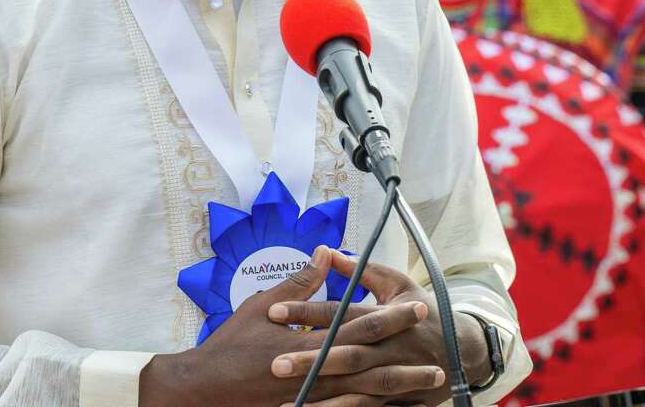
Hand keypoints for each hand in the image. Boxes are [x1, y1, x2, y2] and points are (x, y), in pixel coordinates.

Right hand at [141, 247, 440, 406]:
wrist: (205, 389)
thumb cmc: (231, 345)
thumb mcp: (263, 306)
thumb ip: (299, 282)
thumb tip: (325, 253)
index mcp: (310, 340)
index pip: (360, 325)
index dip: (392, 317)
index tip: (418, 308)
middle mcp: (317, 369)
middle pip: (372, 364)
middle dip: (406, 359)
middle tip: (440, 357)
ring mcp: (314, 395)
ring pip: (367, 392)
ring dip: (398, 387)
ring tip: (427, 384)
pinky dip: (371, 406)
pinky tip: (391, 404)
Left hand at [267, 250, 489, 405]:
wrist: (464, 348)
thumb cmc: (424, 309)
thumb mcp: (397, 283)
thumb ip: (362, 270)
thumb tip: (328, 252)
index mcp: (386, 315)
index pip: (341, 312)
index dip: (308, 311)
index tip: (274, 311)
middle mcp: (390, 348)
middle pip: (346, 354)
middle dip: (311, 360)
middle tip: (276, 363)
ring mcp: (395, 377)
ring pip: (355, 388)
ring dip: (323, 397)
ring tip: (288, 401)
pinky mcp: (397, 399)